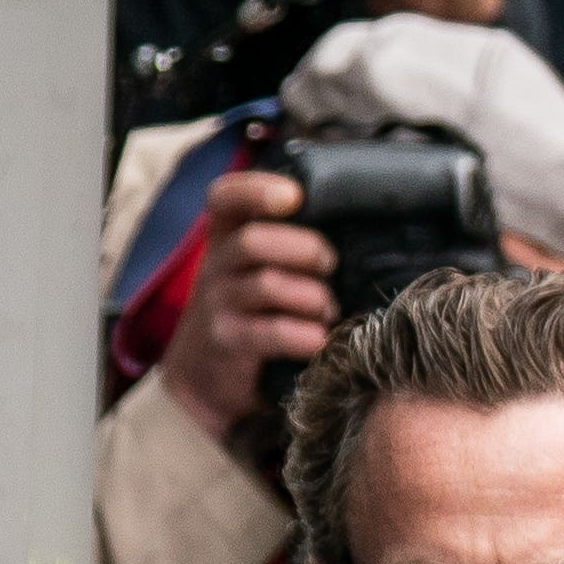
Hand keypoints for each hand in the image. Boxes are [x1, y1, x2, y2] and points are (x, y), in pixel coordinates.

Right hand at [158, 169, 335, 440]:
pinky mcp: (229, 341)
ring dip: (312, 296)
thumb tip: (356, 227)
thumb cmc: (251, 308)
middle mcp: (217, 264)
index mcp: (226, 236)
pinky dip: (303, 335)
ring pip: (267, 286)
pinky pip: (270, 332)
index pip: (225, 198)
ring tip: (329, 309)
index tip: (294, 196)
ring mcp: (219, 303)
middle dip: (303, 249)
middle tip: (329, 264)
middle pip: (253, 242)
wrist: (206, 374)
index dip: (255, 190)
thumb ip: (288, 242)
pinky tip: (320, 339)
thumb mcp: (257, 266)